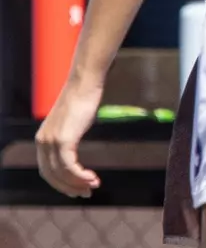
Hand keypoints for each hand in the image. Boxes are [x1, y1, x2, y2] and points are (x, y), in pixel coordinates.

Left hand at [35, 75, 103, 197]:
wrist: (84, 83)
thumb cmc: (83, 98)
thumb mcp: (72, 121)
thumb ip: (69, 135)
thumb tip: (74, 146)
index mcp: (42, 139)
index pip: (47, 170)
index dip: (61, 182)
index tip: (78, 187)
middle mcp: (43, 142)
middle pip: (51, 176)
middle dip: (68, 188)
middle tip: (86, 193)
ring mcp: (52, 141)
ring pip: (61, 173)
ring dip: (77, 184)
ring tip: (93, 186)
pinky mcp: (64, 140)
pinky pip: (69, 166)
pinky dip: (80, 176)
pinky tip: (92, 178)